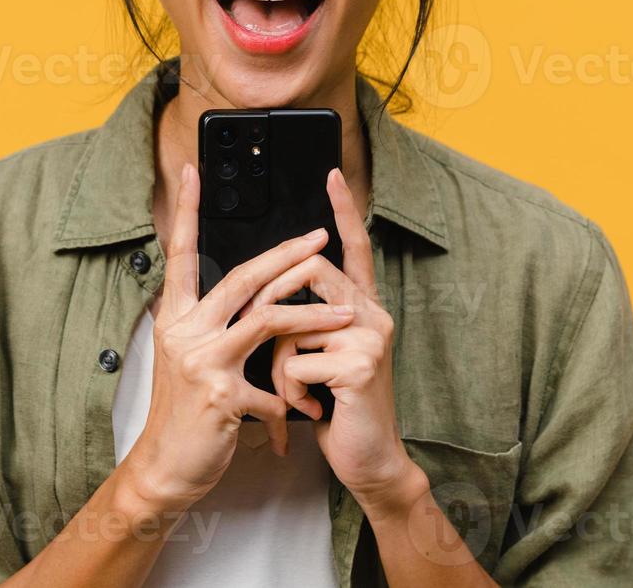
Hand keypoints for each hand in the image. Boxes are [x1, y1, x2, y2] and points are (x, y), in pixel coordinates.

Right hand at [120, 163, 356, 513]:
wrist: (165, 468)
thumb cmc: (185, 412)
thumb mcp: (190, 358)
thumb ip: (212, 323)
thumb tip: (245, 292)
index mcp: (175, 316)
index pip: (181, 253)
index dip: (185, 211)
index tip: (191, 172)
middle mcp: (184, 330)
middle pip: (241, 277)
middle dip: (286, 255)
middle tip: (320, 235)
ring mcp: (201, 361)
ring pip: (265, 320)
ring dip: (311, 317)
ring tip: (348, 314)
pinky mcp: (220, 395)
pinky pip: (271, 388)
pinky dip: (292, 400)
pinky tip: (305, 413)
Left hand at [238, 167, 423, 512]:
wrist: (368, 459)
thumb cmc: (335, 406)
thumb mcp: (314, 356)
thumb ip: (300, 320)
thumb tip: (262, 290)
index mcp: (359, 307)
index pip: (352, 246)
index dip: (343, 209)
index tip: (332, 173)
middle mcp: (371, 313)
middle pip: (307, 269)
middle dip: (268, 300)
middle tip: (263, 335)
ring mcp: (369, 337)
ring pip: (291, 321)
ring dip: (278, 362)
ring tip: (296, 390)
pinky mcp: (359, 366)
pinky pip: (295, 362)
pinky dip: (289, 390)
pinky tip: (312, 409)